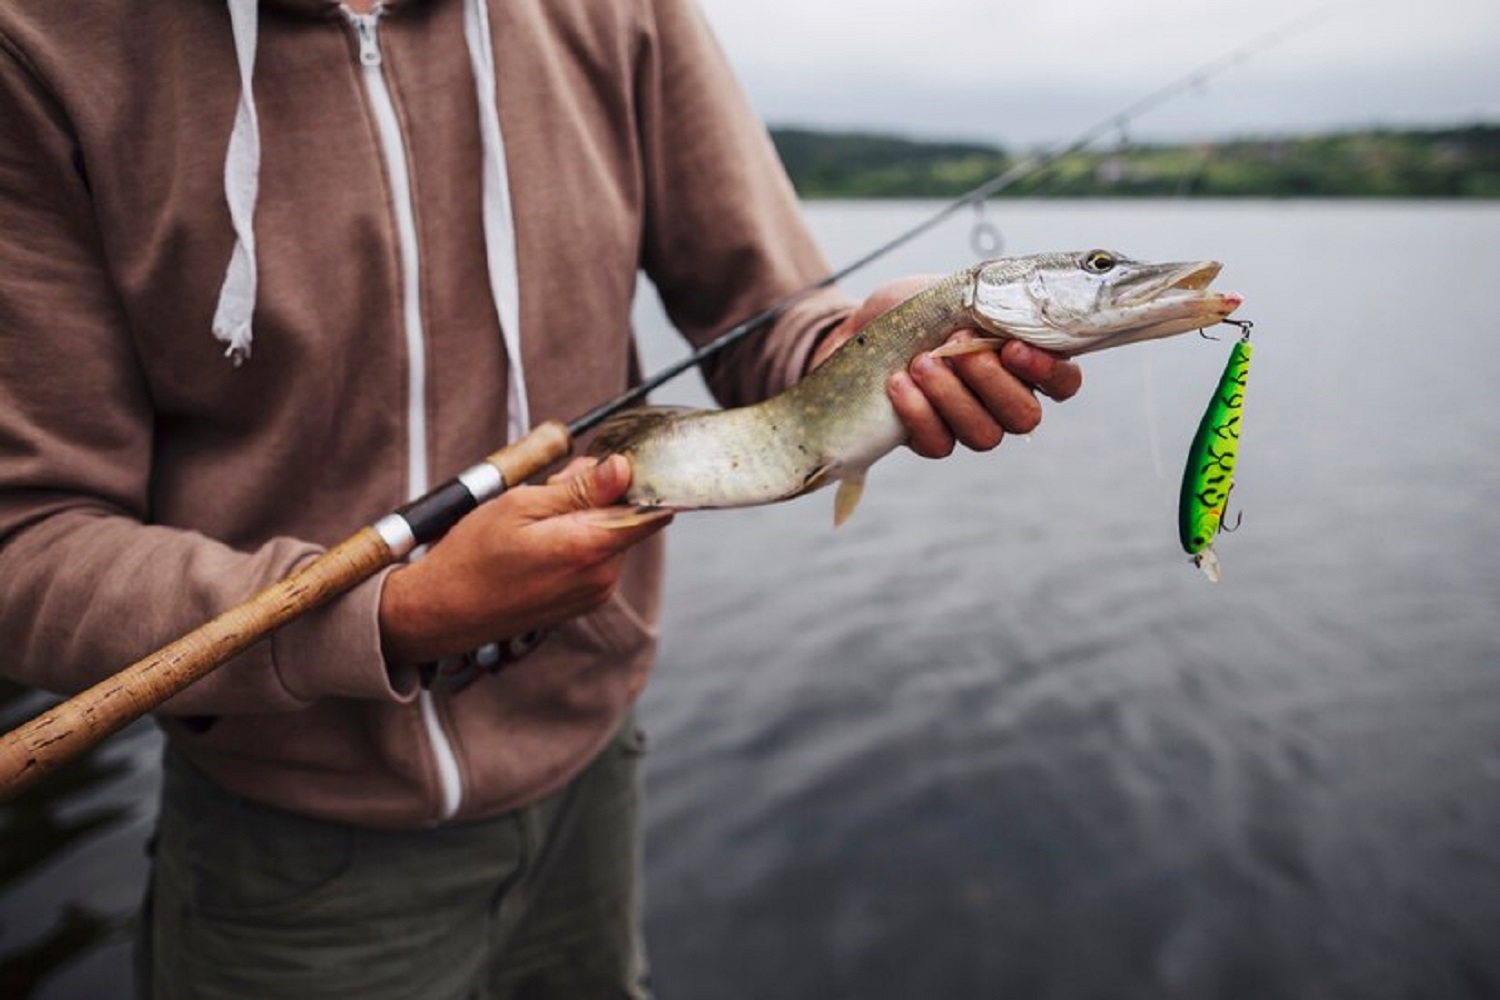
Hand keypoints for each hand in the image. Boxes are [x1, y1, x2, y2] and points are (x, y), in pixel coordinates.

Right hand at [378, 455, 670, 664]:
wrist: (442, 611)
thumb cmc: (473, 557)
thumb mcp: (521, 505)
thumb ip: (580, 488)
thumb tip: (623, 468)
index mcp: (590, 548)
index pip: (651, 509)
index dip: (636, 479)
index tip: (611, 464)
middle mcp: (603, 576)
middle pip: (627, 516)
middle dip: (597, 494)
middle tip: (549, 489)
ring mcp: (595, 592)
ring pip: (610, 534)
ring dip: (583, 516)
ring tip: (536, 519)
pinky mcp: (584, 601)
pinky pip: (595, 556)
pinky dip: (576, 539)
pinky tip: (539, 541)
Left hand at [811, 276, 1082, 457]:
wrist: (857, 332)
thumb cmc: (914, 310)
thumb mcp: (954, 291)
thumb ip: (992, 299)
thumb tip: (1014, 300)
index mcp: (1021, 363)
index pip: (1064, 383)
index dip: (1049, 373)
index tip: (1011, 347)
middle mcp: (1002, 401)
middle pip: (1024, 417)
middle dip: (990, 381)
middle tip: (956, 346)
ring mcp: (967, 425)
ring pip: (984, 435)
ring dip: (952, 396)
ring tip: (921, 363)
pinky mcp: (930, 440)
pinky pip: (939, 444)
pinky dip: (918, 412)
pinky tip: (898, 384)